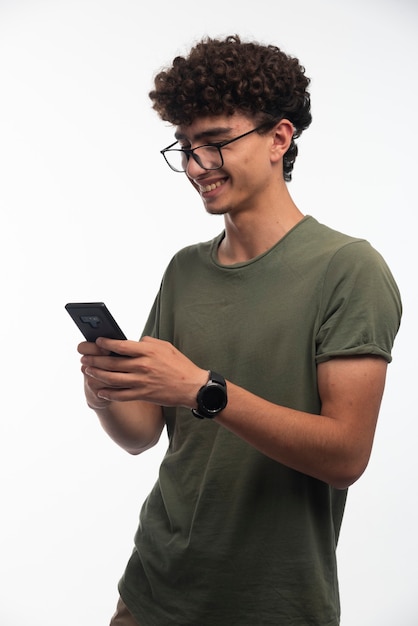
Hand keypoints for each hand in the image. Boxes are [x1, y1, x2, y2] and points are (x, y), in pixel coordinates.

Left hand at [79, 336, 207, 407]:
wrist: (192, 386)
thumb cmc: (179, 364)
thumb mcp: (166, 346)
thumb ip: (147, 342)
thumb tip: (134, 341)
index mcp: (148, 351)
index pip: (121, 346)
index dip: (106, 343)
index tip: (97, 341)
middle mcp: (142, 366)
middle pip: (112, 363)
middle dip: (95, 359)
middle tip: (85, 357)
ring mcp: (142, 382)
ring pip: (113, 379)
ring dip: (97, 374)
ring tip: (88, 370)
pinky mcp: (143, 395)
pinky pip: (121, 395)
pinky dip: (108, 393)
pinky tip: (100, 390)